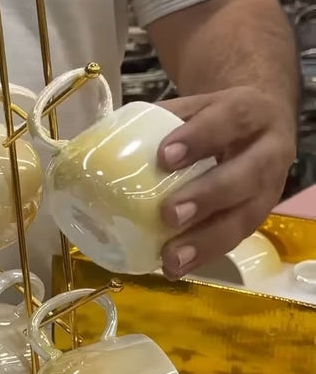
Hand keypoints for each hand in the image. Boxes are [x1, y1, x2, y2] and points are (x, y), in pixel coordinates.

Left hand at [157, 86, 295, 279]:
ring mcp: (270, 189)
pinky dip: (205, 255)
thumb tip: (103, 143)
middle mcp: (269, 151)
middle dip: (206, 197)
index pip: (229, 120)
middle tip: (169, 214)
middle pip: (245, 177)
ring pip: (245, 218)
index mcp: (249, 112)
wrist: (263, 124)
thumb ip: (162, 120)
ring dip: (206, 241)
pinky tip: (177, 267)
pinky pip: (237, 239)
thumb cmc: (216, 117)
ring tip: (171, 259)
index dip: (199, 139)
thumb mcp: (196, 106)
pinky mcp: (261, 216)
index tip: (164, 156)